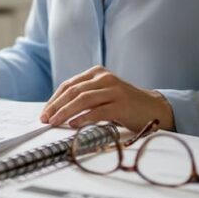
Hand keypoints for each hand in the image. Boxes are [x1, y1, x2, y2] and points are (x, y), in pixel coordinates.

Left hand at [39, 65, 174, 131]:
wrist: (154, 108)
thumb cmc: (124, 104)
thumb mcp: (102, 95)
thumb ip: (84, 98)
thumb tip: (57, 112)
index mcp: (97, 73)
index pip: (69, 85)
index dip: (54, 99)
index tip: (44, 113)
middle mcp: (105, 78)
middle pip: (73, 91)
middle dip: (56, 106)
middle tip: (46, 119)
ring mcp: (114, 90)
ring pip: (83, 99)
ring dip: (66, 112)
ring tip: (55, 122)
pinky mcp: (122, 103)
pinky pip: (98, 111)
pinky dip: (84, 118)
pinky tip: (74, 124)